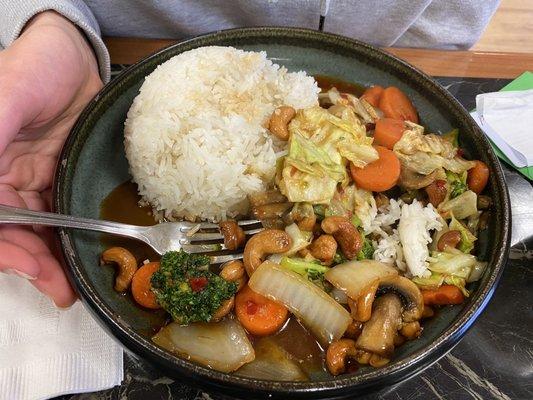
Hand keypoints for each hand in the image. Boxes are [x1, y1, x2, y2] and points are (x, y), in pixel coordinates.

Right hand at [0, 11, 102, 305]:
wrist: (72, 56)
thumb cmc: (32, 68)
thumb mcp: (7, 102)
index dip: (6, 250)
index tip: (29, 268)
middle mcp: (5, 181)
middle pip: (14, 234)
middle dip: (35, 265)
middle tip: (62, 290)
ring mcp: (36, 182)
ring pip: (41, 231)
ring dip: (55, 260)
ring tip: (75, 286)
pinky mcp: (64, 178)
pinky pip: (66, 214)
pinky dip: (74, 237)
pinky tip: (86, 254)